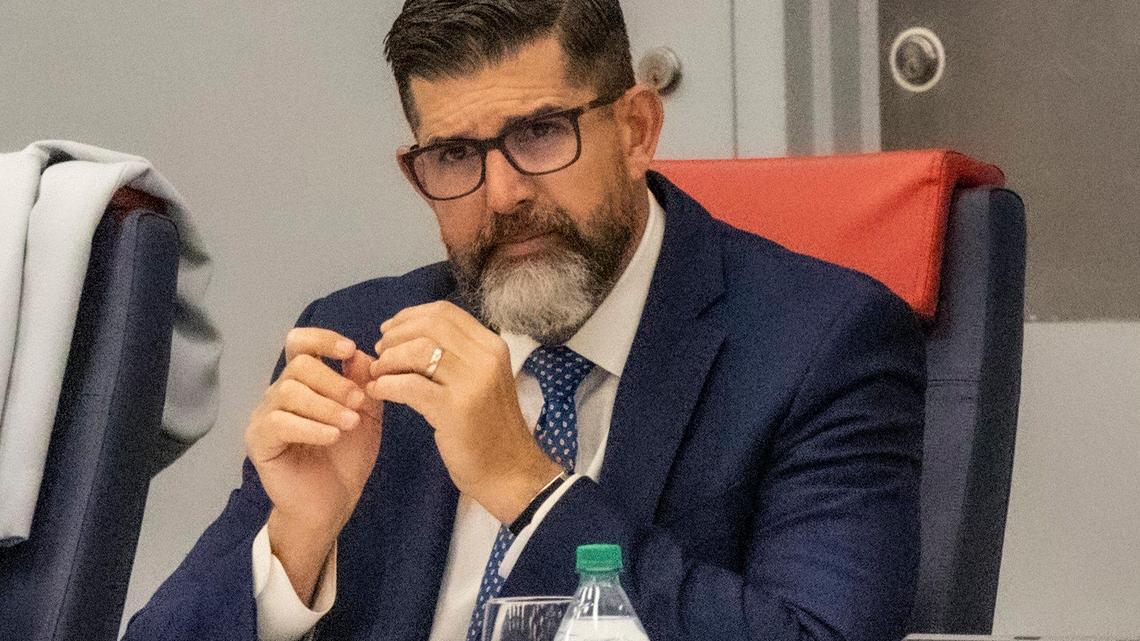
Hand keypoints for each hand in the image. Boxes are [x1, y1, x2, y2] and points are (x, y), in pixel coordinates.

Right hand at [244, 328, 382, 601]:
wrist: (332, 504)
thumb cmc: (346, 458)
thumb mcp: (366, 416)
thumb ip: (364, 384)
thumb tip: (361, 352)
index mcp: (304, 382)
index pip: (300, 344)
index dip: (322, 339)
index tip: (349, 349)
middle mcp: (279, 393)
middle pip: (298, 365)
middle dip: (334, 381)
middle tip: (359, 402)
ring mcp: (265, 416)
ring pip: (289, 391)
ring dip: (325, 406)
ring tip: (350, 424)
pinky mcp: (259, 441)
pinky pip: (279, 423)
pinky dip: (310, 427)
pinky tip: (332, 437)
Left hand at [366, 301, 562, 523]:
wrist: (508, 471)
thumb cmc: (488, 427)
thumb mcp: (480, 380)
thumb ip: (455, 355)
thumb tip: (407, 333)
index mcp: (492, 346)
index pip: (444, 312)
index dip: (409, 316)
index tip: (389, 332)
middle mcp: (486, 357)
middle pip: (429, 326)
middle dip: (395, 335)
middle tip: (379, 354)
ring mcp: (472, 382)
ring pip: (418, 350)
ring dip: (388, 360)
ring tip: (379, 375)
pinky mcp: (455, 409)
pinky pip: (409, 385)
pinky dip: (387, 385)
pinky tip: (379, 392)